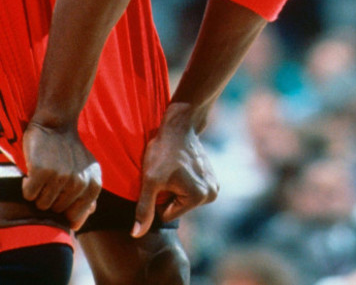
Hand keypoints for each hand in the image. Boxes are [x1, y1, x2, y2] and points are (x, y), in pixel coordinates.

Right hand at [21, 120, 101, 230]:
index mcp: (94, 185)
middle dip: (51, 197)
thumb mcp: (86, 171)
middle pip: (56, 212)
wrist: (57, 122)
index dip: (63, 208)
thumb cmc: (69, 151)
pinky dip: (27, 185)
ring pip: (42, 205)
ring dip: (39, 191)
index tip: (62, 191)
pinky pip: (29, 195)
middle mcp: (80, 183)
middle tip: (54, 176)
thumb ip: (87, 196)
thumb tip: (85, 217)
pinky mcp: (42, 171)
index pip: (74, 219)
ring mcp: (62, 177)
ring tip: (46, 171)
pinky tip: (35, 169)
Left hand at [132, 104, 218, 236]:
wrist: (180, 126)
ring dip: (175, 189)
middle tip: (167, 174)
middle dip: (168, 195)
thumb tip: (136, 234)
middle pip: (178, 209)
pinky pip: (191, 191)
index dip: (158, 200)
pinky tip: (180, 168)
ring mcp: (214, 186)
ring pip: (183, 201)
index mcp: (198, 197)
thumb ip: (144, 209)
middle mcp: (212, 194)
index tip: (160, 180)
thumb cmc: (164, 151)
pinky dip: (183, 183)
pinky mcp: (213, 179)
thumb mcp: (150, 180)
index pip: (167, 216)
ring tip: (174, 170)